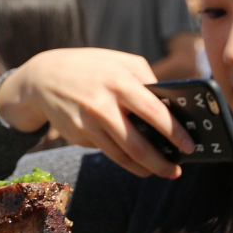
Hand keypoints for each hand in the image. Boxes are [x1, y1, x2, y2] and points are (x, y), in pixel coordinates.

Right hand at [0, 48, 192, 178]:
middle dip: (160, 163)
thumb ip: (145, 78)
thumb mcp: (119, 61)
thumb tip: (170, 105)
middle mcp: (102, 105)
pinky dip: (122, 158)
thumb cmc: (90, 67)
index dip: (174, 133)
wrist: (43, 77)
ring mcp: (87, 124)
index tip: (189, 147)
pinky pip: (105, 150)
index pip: (154, 112)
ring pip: (121, 155)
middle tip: (175, 171)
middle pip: (137, 144)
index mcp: (118, 81)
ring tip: (158, 171)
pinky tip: (134, 160)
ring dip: (143, 168)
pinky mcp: (77, 136)